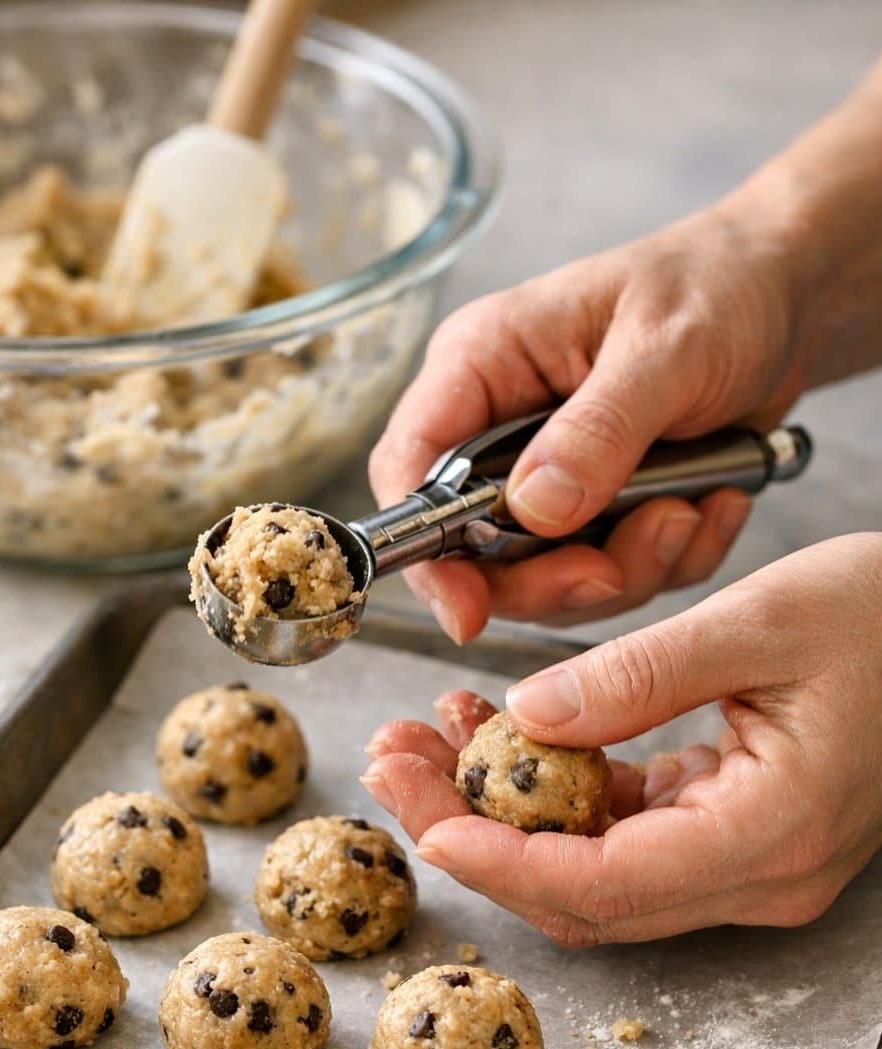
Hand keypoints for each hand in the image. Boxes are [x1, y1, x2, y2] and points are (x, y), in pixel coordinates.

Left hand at [361, 535, 881, 944]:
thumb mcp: (762, 620)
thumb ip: (640, 674)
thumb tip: (526, 713)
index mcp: (769, 837)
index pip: (605, 885)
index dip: (502, 861)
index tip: (425, 818)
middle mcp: (756, 875)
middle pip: (581, 892)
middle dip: (475, 834)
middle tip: (393, 763)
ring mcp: (744, 863)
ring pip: (591, 869)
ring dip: (503, 812)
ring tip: (426, 739)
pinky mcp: (730, 832)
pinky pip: (623, 832)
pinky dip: (555, 791)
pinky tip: (500, 729)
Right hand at [369, 198, 806, 643]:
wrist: (792, 300)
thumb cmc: (721, 285)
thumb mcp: (666, 347)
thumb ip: (599, 430)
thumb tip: (535, 509)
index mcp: (483, 365)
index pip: (410, 467)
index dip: (427, 549)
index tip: (468, 609)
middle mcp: (502, 429)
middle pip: (477, 551)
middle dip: (555, 578)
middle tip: (620, 564)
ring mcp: (551, 477)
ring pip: (550, 577)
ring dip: (627, 567)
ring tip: (692, 510)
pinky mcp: (601, 512)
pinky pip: (615, 574)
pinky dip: (671, 561)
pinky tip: (716, 503)